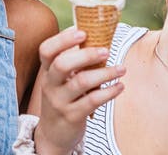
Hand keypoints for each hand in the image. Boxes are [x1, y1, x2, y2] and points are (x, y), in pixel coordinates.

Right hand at [34, 27, 125, 153]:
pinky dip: (109, 92)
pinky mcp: (72, 116)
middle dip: (86, 55)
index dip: (62, 39)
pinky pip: (92, 101)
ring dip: (105, 73)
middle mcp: (50, 85)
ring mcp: (60, 101)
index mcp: (47, 72)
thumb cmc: (63, 100)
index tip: (82, 32)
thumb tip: (95, 36)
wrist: (53, 134)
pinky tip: (119, 86)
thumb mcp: (60, 81)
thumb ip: (72, 62)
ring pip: (81, 82)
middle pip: (62, 64)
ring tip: (121, 69)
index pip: (46, 50)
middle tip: (106, 50)